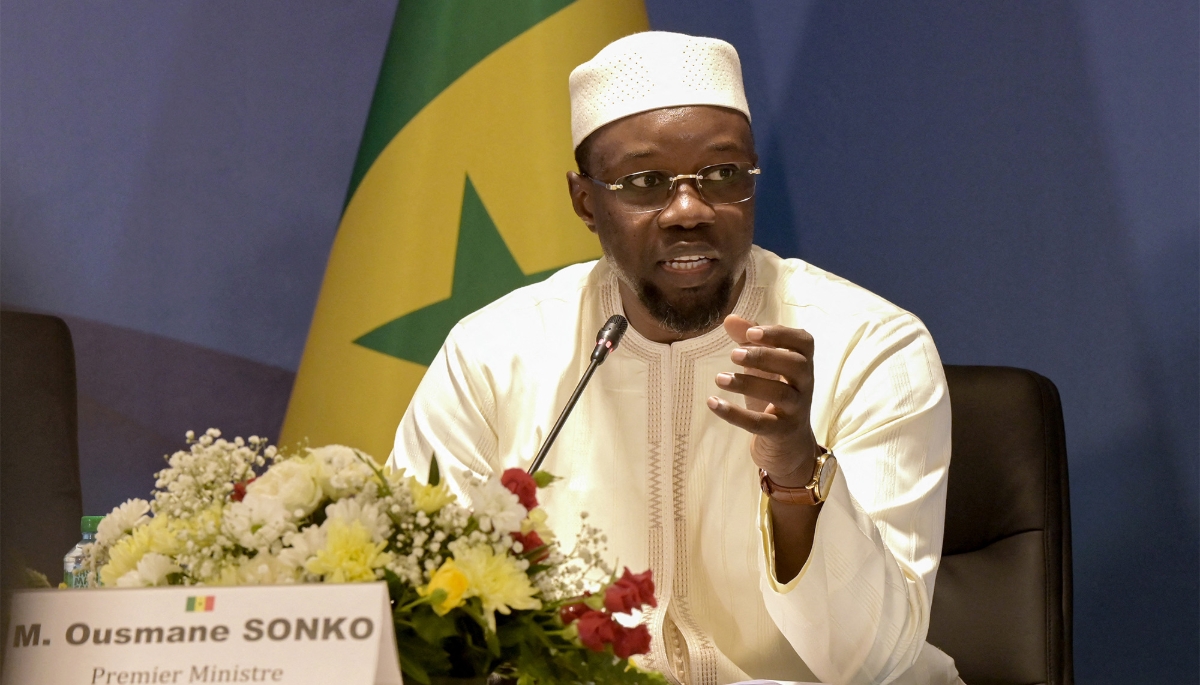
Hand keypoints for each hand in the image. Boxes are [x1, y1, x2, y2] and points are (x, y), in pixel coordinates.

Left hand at [707, 314, 820, 486]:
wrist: (788, 445)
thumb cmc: (774, 396)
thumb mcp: (763, 368)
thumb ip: (749, 342)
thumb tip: (730, 318)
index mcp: (802, 365)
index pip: (804, 342)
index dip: (780, 334)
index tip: (752, 332)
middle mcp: (805, 385)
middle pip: (796, 365)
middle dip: (766, 356)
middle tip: (733, 354)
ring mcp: (796, 410)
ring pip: (780, 394)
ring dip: (748, 383)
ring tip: (720, 378)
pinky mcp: (781, 433)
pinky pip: (760, 424)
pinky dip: (735, 414)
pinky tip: (712, 402)